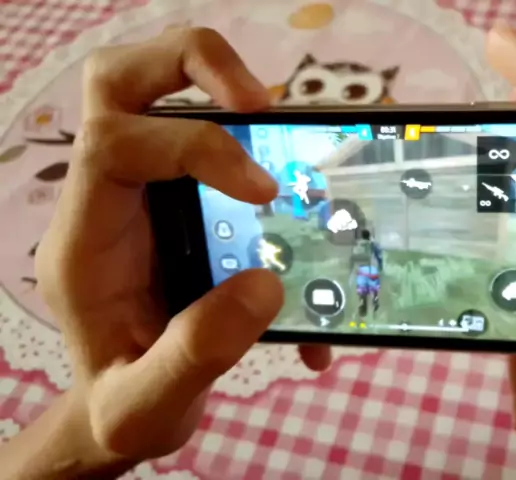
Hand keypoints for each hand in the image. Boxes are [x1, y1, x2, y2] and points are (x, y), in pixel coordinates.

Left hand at [34, 28, 330, 461]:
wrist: (123, 406)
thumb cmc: (126, 402)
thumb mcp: (150, 404)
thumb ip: (198, 353)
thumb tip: (266, 284)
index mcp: (88, 241)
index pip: (116, 144)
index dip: (198, 146)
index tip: (263, 191)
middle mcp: (107, 199)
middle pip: (119, 81)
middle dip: (191, 66)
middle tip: (260, 105)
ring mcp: (140, 191)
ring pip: (154, 88)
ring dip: (219, 84)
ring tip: (279, 128)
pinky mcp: (176, 196)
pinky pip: (200, 132)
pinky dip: (246, 132)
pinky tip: (283, 178)